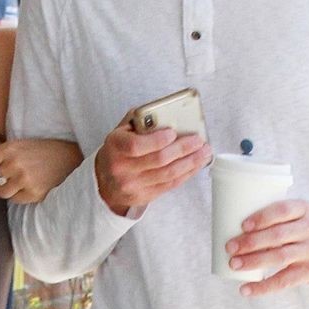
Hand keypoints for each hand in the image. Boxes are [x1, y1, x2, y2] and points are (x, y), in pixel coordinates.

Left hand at [0, 136, 81, 203]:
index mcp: (9, 149)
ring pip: (1, 193)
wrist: (70, 158)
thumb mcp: (20, 145)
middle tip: (6, 177)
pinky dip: (20, 195)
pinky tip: (30, 186)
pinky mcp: (33, 193)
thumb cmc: (41, 151)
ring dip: (8, 190)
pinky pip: (15, 200)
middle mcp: (14, 164)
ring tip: (20, 181)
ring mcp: (24, 180)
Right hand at [95, 121, 209, 216]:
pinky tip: (195, 164)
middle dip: (182, 149)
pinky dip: (186, 174)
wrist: (104, 181)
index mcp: (115, 147)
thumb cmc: (118, 151)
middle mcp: (122, 168)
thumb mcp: (121, 131)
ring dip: (190, 162)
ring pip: (168, 174)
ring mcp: (133, 185)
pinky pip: (170, 185)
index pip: (136, 145)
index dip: (157, 140)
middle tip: (198, 140)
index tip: (173, 133)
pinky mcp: (144, 196)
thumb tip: (165, 112)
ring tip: (204, 152)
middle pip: (158, 160)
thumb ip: (139, 120)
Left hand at [226, 200, 308, 296]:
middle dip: (251, 242)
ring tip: (234, 264)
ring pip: (280, 257)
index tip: (243, 225)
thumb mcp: (301, 214)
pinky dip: (263, 286)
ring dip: (253, 261)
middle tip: (229, 247)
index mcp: (304, 209)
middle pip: (277, 235)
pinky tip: (246, 290)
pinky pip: (285, 280)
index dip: (262, 217)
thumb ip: (277, 218)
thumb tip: (232, 226)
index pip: (283, 210)